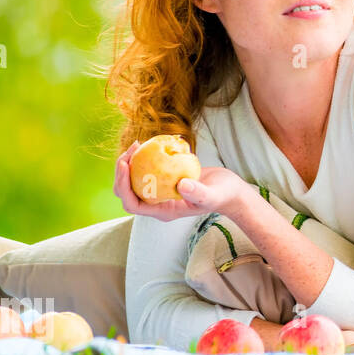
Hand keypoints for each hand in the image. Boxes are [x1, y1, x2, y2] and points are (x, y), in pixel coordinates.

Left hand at [114, 140, 250, 221]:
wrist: (230, 191)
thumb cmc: (222, 195)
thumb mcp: (213, 195)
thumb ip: (198, 193)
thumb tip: (181, 185)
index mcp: (163, 210)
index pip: (132, 204)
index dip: (123, 186)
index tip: (126, 164)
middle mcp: (157, 202)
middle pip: (127, 191)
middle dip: (122, 172)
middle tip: (131, 150)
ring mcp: (160, 192)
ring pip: (134, 179)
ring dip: (131, 162)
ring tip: (137, 144)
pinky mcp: (164, 180)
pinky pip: (147, 170)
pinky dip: (144, 157)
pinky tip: (149, 144)